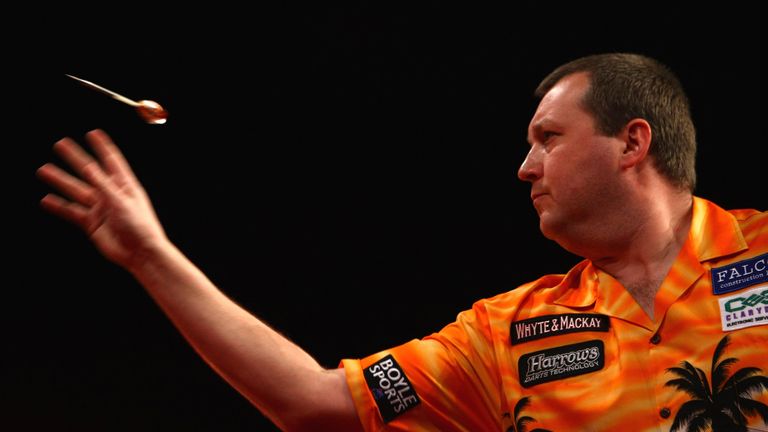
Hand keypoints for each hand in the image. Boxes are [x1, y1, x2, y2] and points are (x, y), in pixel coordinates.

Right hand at [37, 129, 168, 270]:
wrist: (140, 253)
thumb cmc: (139, 226)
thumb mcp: (121, 201)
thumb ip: (103, 185)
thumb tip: (89, 167)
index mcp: (125, 185)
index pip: (112, 160)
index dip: (102, 146)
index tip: (92, 132)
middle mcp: (111, 194)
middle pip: (89, 172)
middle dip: (75, 158)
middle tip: (60, 144)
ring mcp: (101, 208)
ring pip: (76, 191)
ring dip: (61, 180)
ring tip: (44, 170)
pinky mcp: (92, 223)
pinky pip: (72, 212)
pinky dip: (59, 207)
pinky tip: (47, 200)